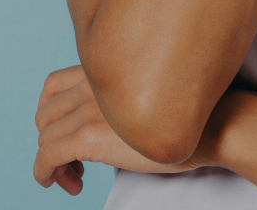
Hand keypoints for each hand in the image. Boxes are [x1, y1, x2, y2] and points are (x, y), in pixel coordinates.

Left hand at [34, 66, 194, 194]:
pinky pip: (46, 158)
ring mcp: (89, 110)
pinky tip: (62, 183)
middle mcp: (92, 86)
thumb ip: (122, 101)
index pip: (52, 85)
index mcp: (104, 72)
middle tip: (73, 163)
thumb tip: (108, 126)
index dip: (50, 112)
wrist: (212, 126)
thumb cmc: (191, 115)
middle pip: (45, 116)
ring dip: (52, 162)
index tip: (64, 132)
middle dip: (51, 141)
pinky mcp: (89, 137)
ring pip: (45, 139)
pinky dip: (44, 174)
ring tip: (75, 177)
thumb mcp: (150, 96)